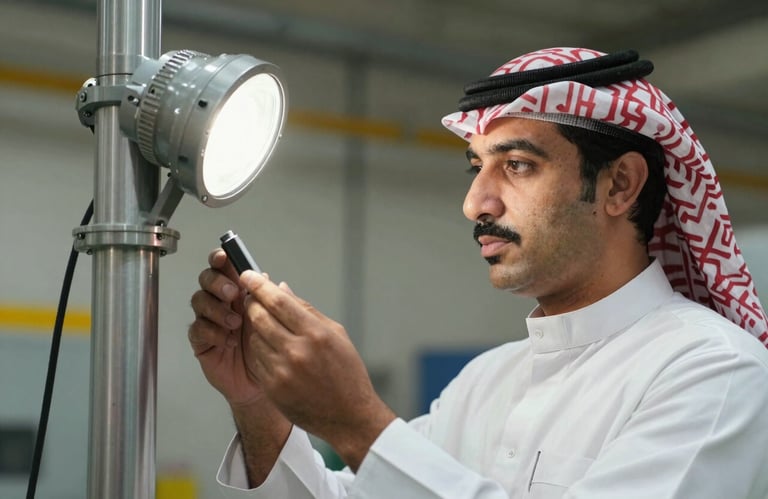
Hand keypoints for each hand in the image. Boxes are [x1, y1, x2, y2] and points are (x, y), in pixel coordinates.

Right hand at [188, 249, 263, 407]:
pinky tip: (230, 340)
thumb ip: (271, 298)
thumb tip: (266, 276)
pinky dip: (213, 332)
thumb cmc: (268, 348)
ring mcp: (209, 320)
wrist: (262, 383)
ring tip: (236, 323)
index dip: (220, 259)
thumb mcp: (276, 321)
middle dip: (217, 283)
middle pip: (206, 279)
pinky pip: (198, 329)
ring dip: (217, 308)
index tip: (223, 257)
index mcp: (238, 291)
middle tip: (232, 294)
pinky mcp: (201, 341)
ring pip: (199, 301)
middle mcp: (221, 302)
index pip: (224, 268)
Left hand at [238, 271, 396, 469]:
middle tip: (250, 296)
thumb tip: (282, 288)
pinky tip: (268, 346)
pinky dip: (259, 348)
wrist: (349, 416)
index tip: (249, 275)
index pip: (278, 301)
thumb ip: (306, 309)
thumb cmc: (347, 373)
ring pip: (254, 338)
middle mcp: (297, 351)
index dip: (259, 285)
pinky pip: (256, 359)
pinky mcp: (273, 388)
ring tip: (263, 323)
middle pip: (259, 317)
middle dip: (251, 303)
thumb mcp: (336, 334)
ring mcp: (282, 372)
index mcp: (315, 334)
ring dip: (254, 326)